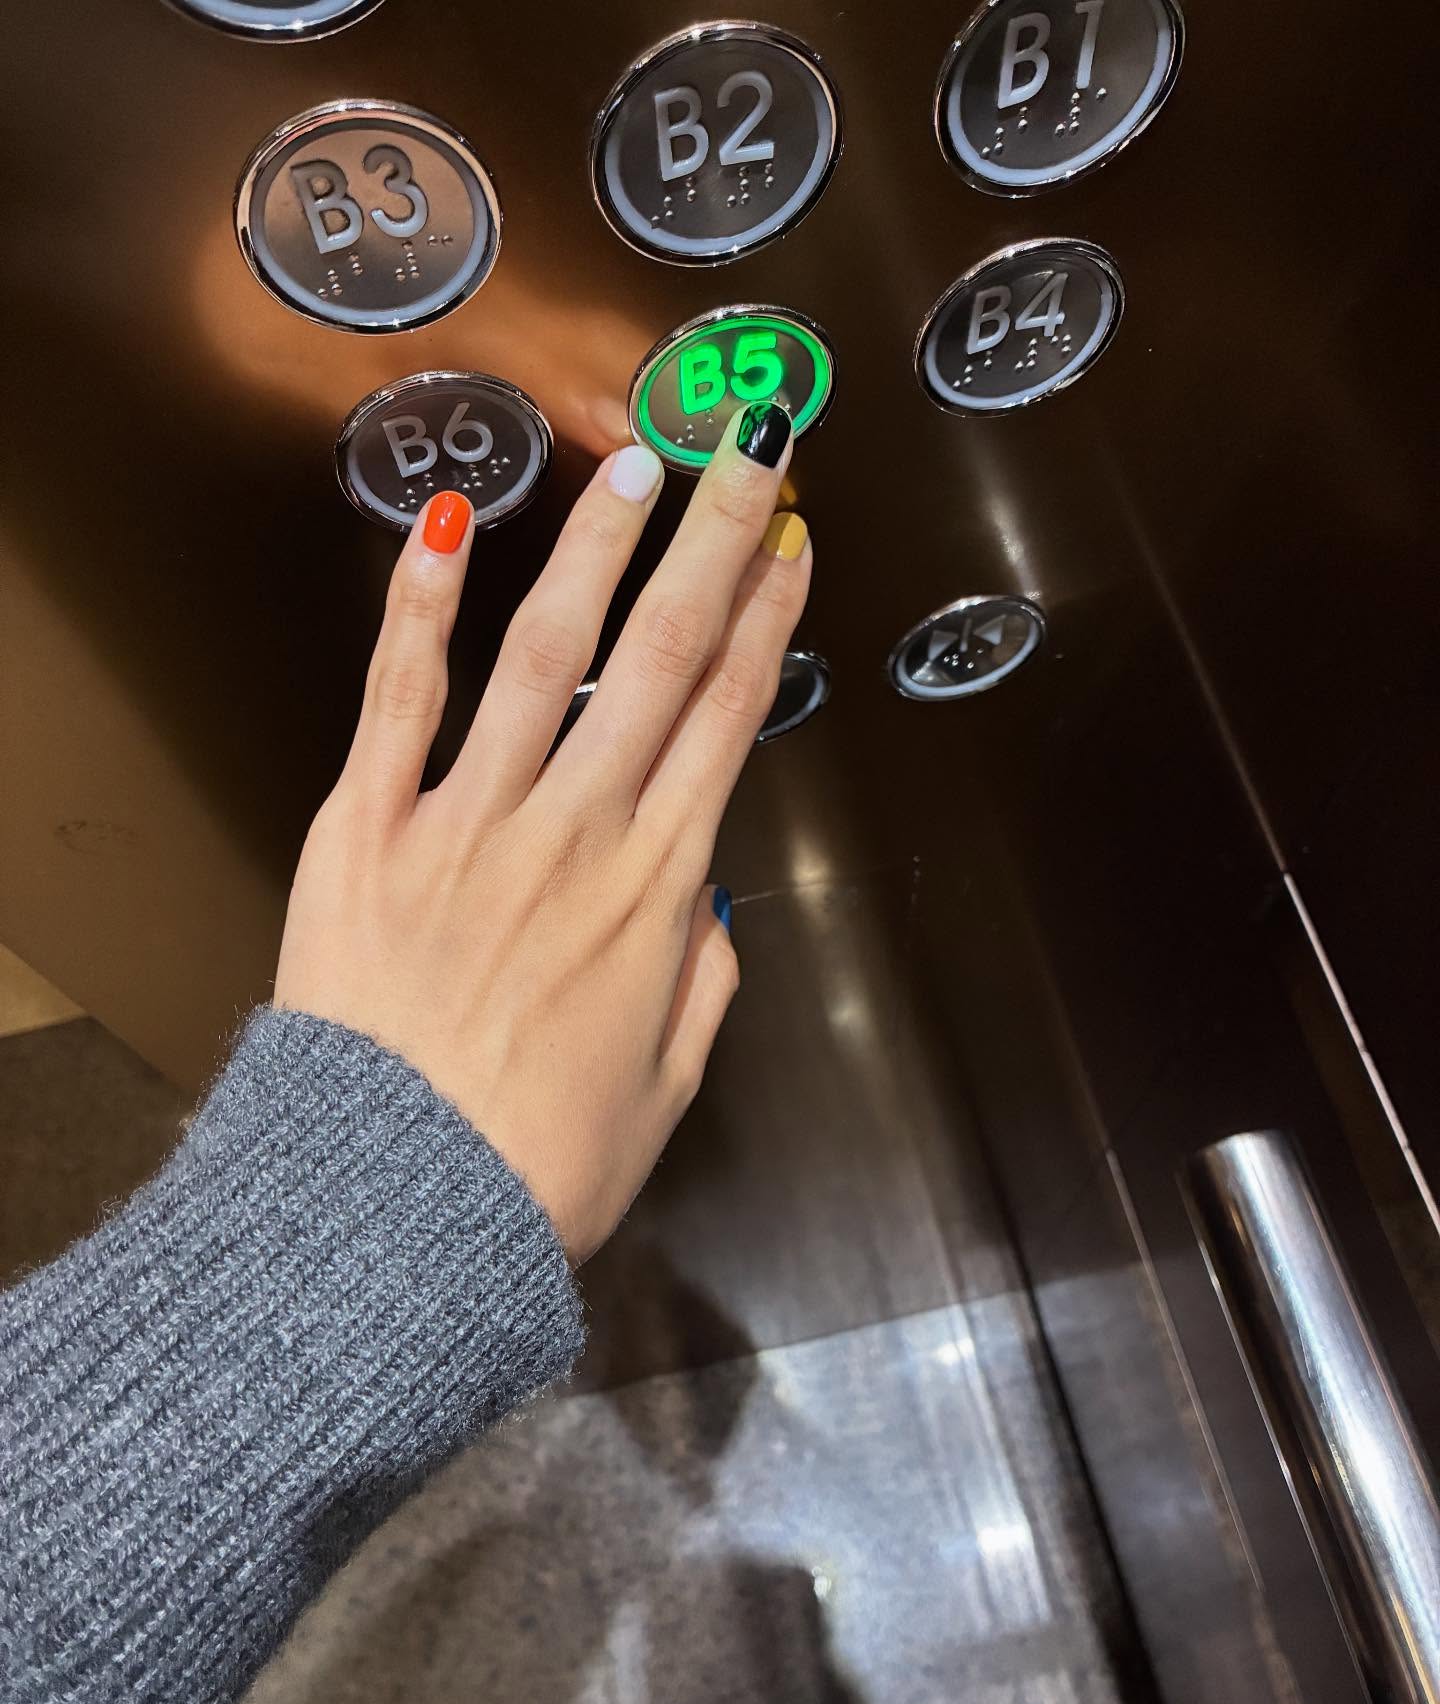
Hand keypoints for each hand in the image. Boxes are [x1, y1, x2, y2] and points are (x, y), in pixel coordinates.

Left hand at [274, 405, 811, 1261]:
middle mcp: (576, 831)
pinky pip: (398, 698)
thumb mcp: (664, 1088)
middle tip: (751, 453)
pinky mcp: (369, 828)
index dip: (767, 625)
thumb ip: (701, 984)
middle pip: (663, 660)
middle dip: (717, 547)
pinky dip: (420, 608)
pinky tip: (450, 528)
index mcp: (656, 891)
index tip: (792, 551)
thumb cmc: (536, 1166)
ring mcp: (469, 820)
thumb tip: (709, 910)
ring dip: (598, 550)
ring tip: (638, 466)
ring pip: (546, 655)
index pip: (727, 722)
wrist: (392, 1214)